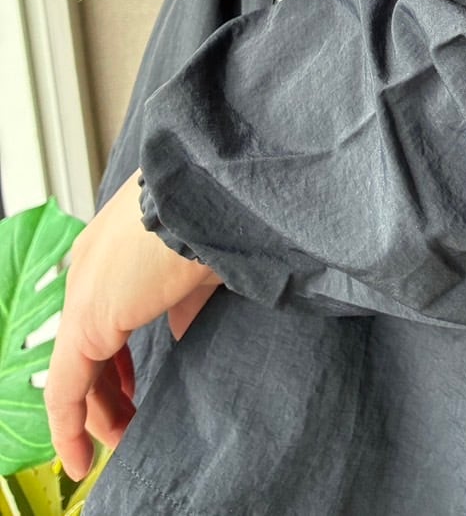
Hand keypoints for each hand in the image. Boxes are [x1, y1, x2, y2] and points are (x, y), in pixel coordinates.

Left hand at [45, 169, 223, 480]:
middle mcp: (90, 268)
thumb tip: (181, 329)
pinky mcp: (86, 323)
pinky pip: (66, 390)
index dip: (117, 358)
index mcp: (116, 247)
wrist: (212, 190)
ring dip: (97, 411)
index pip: (105, 314)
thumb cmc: (217, 212)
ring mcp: (84, 293)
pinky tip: (82, 457)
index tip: (134, 386)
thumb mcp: (199, 259)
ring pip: (76, 372)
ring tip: (119, 440)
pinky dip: (71, 427)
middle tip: (130, 419)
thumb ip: (185, 297)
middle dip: (109, 389)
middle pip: (88, 346)